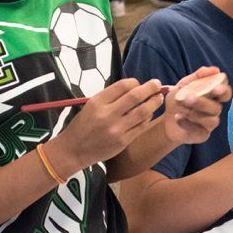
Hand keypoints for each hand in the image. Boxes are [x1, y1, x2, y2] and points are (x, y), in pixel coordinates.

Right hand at [46, 79, 166, 172]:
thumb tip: (132, 88)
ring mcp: (117, 129)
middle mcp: (107, 114)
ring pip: (142, 112)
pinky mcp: (123, 141)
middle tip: (157, 84)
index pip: (122, 86)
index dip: (134, 82)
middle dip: (150, 88)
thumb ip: (109, 97)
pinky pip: (141, 126)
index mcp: (97, 102)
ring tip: (159, 98)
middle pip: (135, 96)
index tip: (138, 83)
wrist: (73, 151)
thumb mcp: (90, 106)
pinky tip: (150, 113)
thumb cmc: (81, 126)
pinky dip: (148, 118)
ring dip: (153, 103)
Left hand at [162, 67, 231, 144]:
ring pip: (211, 120)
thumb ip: (198, 76)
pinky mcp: (202, 135)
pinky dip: (188, 124)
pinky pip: (199, 131)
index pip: (225, 93)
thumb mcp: (185, 85)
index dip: (223, 90)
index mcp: (213, 96)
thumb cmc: (179, 100)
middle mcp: (214, 110)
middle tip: (188, 98)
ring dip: (195, 113)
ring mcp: (209, 124)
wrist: (167, 119)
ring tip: (181, 109)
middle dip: (203, 103)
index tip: (216, 88)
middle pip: (217, 108)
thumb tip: (215, 69)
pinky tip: (178, 118)